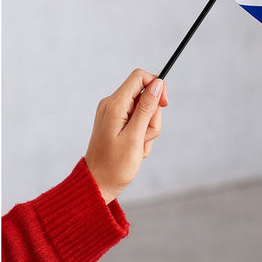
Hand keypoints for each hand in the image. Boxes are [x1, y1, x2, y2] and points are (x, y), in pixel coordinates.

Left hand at [85, 69, 168, 203]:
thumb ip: (146, 108)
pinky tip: (135, 148)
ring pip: (143, 109)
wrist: (97, 184)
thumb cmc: (114, 166)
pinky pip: (137, 119)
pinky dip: (141, 133)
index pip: (140, 77)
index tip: (164, 104)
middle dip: (152, 116)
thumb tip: (157, 84)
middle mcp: (112, 104)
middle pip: (144, 95)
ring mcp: (113, 113)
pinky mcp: (115, 121)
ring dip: (148, 129)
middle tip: (144, 137)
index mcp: (115, 104)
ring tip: (139, 146)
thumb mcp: (135, 137)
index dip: (156, 86)